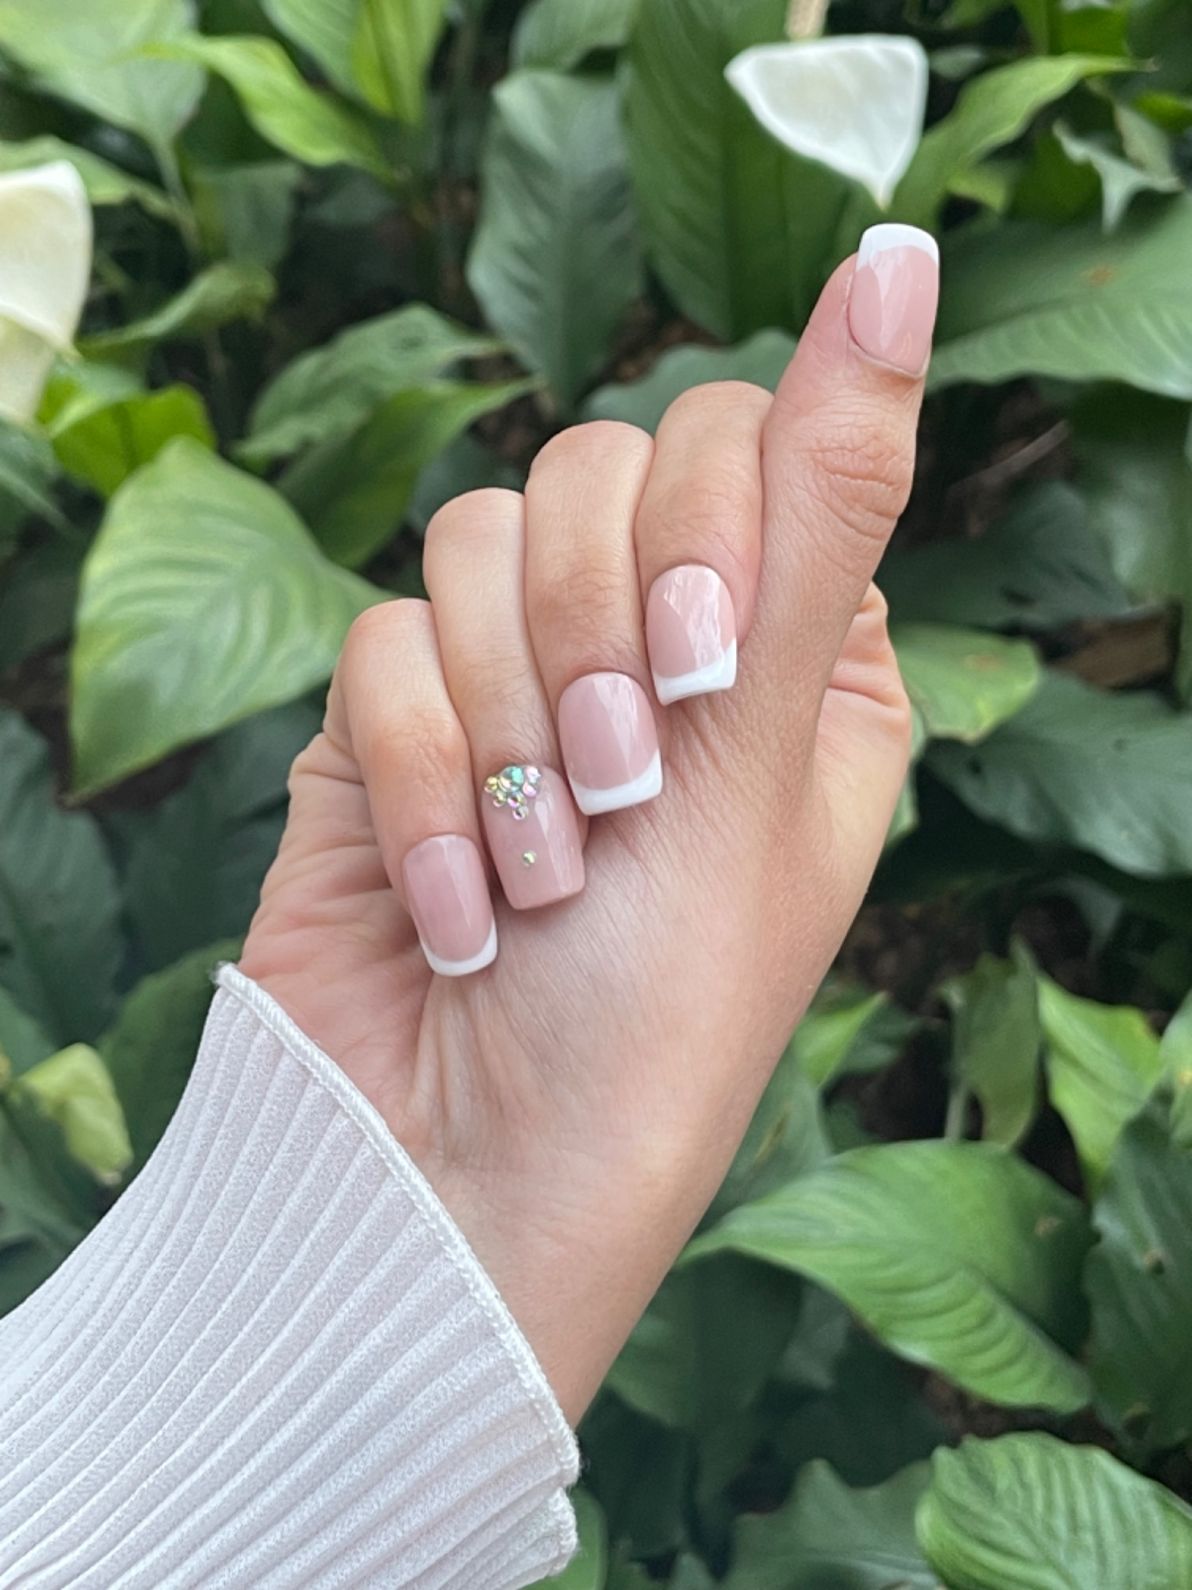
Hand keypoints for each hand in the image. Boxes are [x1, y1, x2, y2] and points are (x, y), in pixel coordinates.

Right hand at [240, 228, 937, 1421]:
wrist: (481, 1174)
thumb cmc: (663, 1004)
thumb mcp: (768, 747)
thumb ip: (820, 502)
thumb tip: (895, 262)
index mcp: (790, 648)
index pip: (744, 441)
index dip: (709, 526)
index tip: (702, 666)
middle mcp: (658, 645)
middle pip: (595, 466)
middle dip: (596, 639)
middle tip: (618, 788)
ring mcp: (518, 680)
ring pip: (476, 544)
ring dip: (508, 724)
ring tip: (544, 872)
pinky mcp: (397, 727)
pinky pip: (381, 651)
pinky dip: (423, 783)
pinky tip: (458, 909)